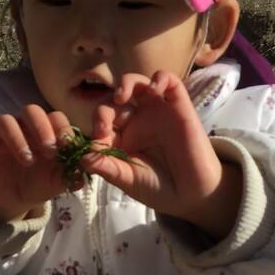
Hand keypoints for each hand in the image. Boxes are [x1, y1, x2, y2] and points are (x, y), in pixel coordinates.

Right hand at [0, 105, 76, 227]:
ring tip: (27, 160)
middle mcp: (26, 128)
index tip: (67, 145)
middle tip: (49, 151)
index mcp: (48, 132)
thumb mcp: (58, 183)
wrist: (15, 199)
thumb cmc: (41, 183)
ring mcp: (4, 137)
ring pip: (6, 121)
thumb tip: (82, 179)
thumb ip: (70, 177)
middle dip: (41, 127)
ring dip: (17, 137)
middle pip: (31, 110)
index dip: (62, 128)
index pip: (56, 117)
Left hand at [83, 71, 241, 236]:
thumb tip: (83, 157)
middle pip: (115, 100)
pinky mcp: (178, 106)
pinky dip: (160, 78)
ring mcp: (157, 111)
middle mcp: (137, 120)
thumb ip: (106, 167)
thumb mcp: (127, 180)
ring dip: (127, 83)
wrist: (191, 195)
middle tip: (105, 124)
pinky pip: (169, 82)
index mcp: (120, 137)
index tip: (98, 137)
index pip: (102, 120)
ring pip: (138, 84)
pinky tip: (153, 88)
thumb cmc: (157, 188)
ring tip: (121, 96)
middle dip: (105, 108)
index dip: (96, 124)